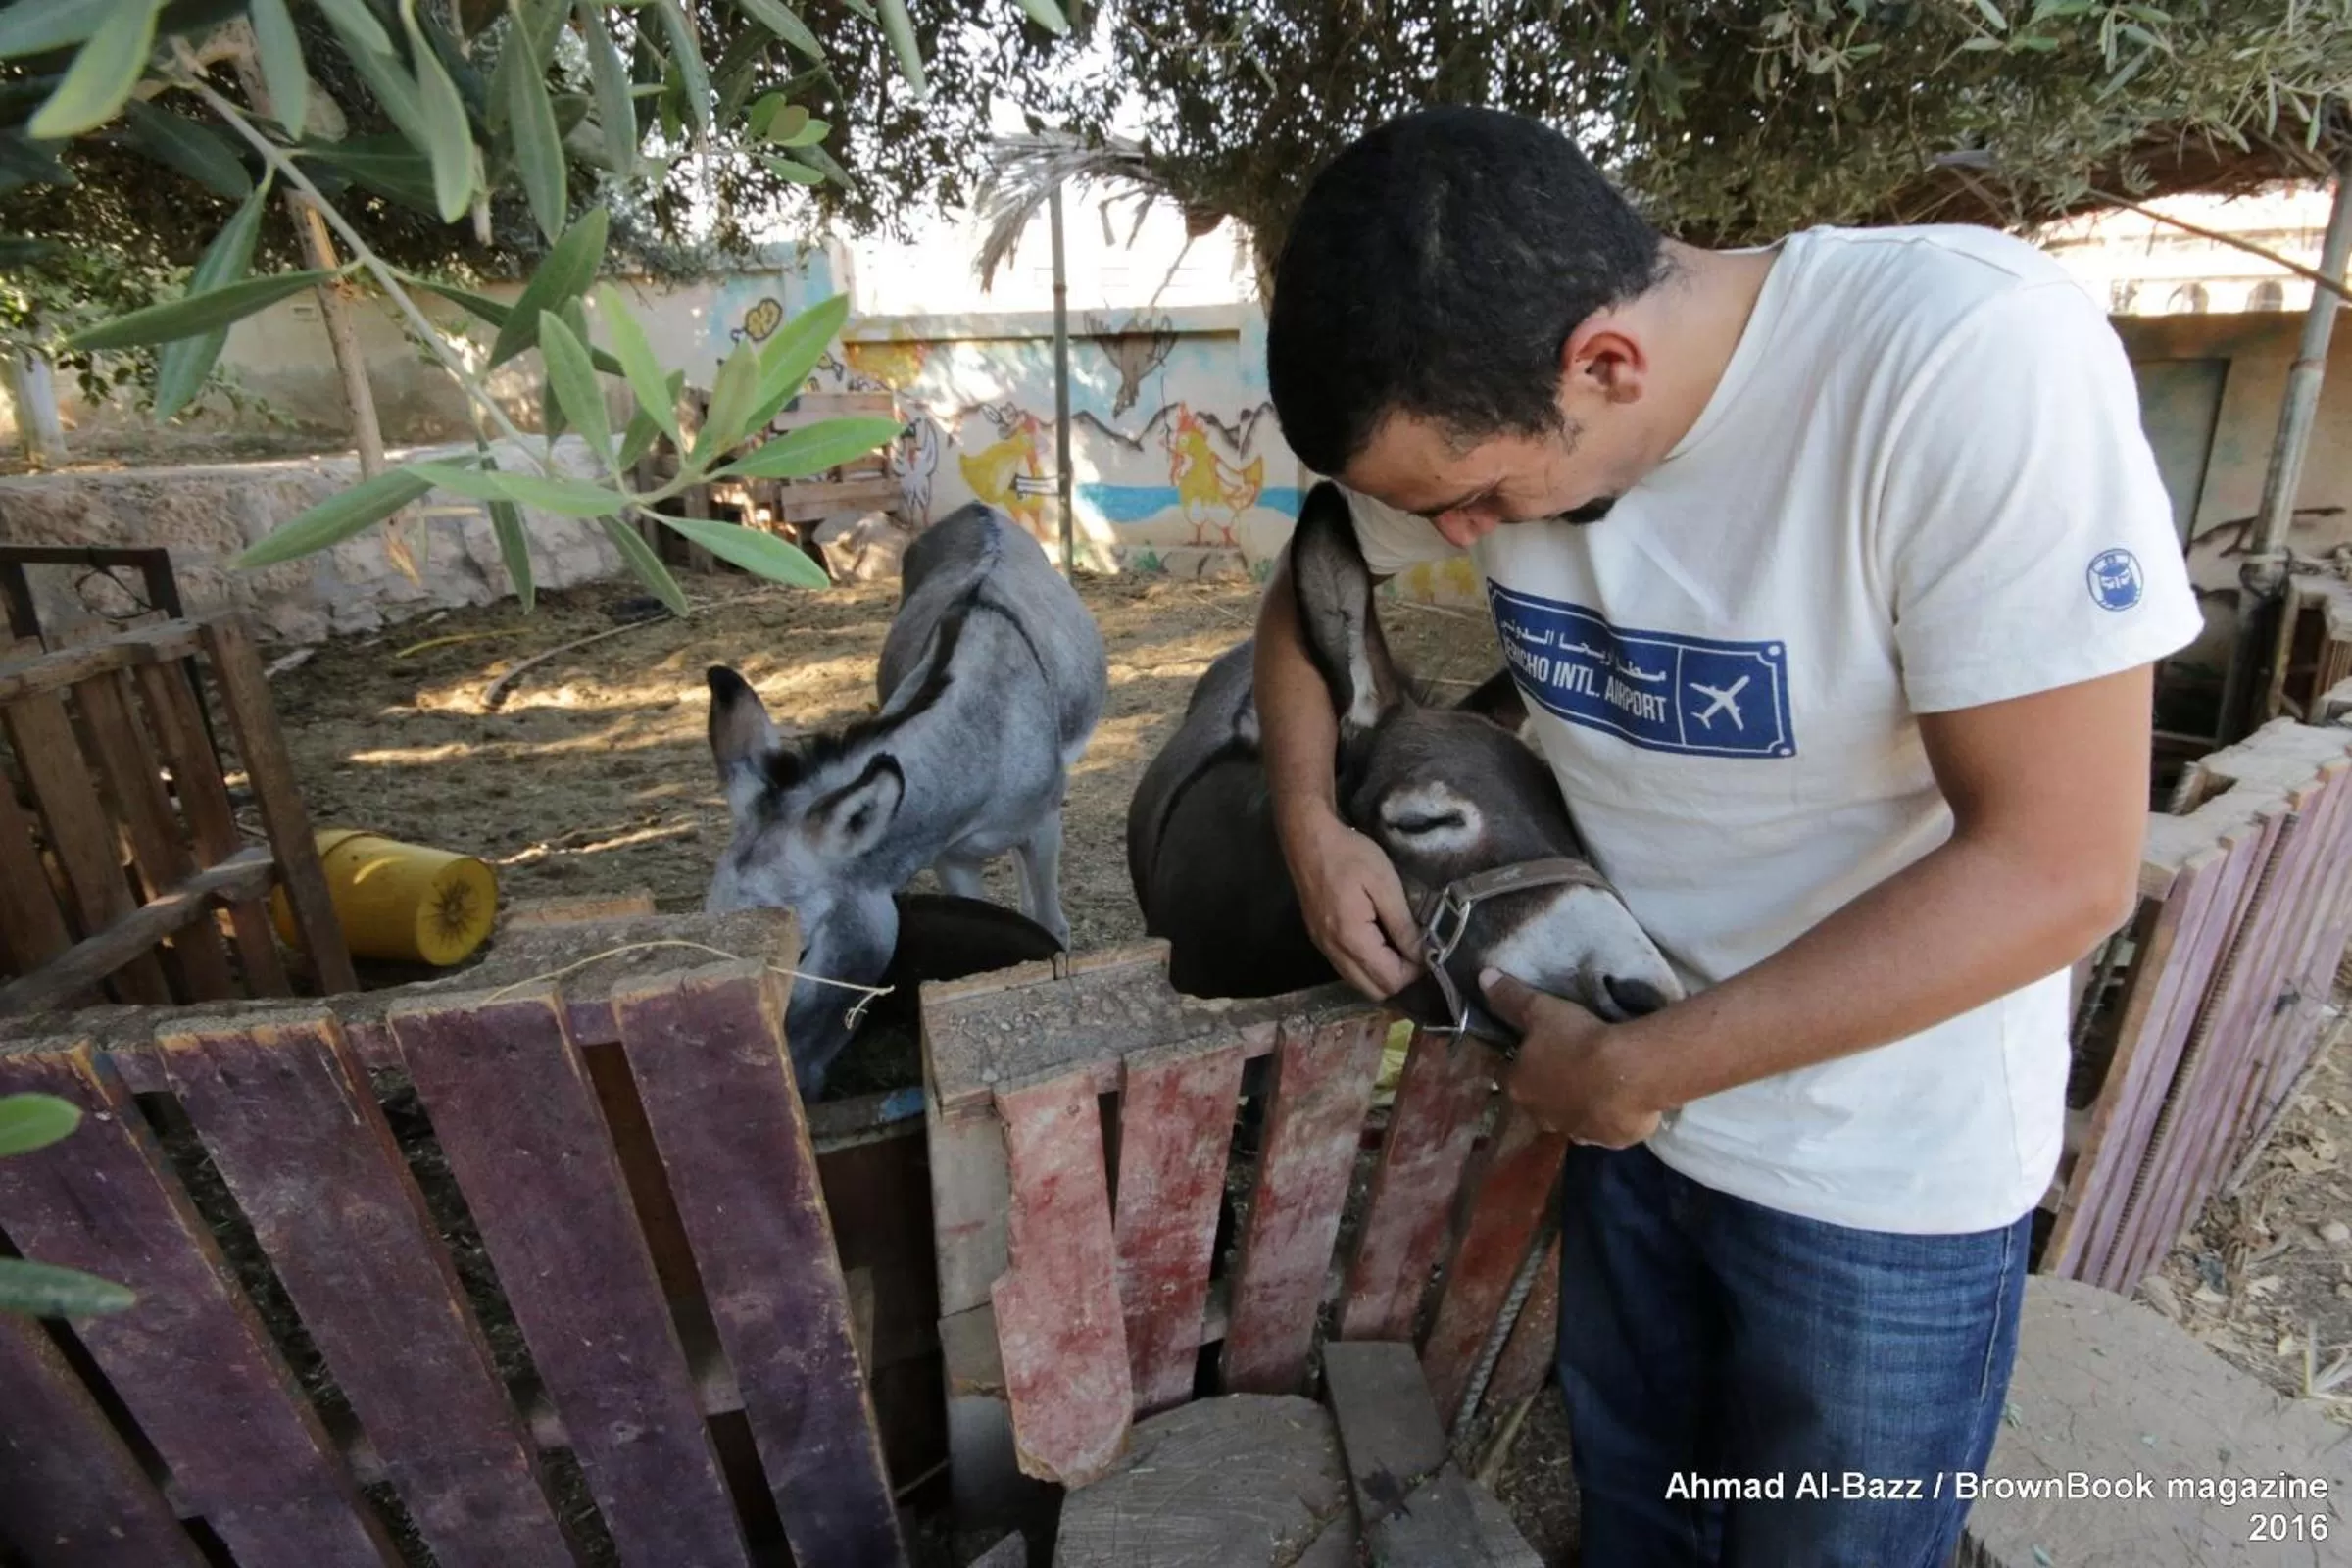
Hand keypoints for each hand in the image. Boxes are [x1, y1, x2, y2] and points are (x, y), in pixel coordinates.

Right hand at [1280, 805, 1420, 998]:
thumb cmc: (1349, 855)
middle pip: (1374, 991)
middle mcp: (1334, 950)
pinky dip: (1366, 964)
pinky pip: (1347, 968)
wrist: (1308, 838)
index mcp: (1351, 938)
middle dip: (1399, 977)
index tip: (1428, 948)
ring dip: (1382, 973)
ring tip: (1398, 945)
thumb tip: (1421, 954)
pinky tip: (1378, 940)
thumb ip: (1403, 925)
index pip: (1390, 980)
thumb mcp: (1385, 884)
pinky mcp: (1319, 940)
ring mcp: (1323, 947)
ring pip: (1359, 982)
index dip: (1414, 971)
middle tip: (1414, 950)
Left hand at [1480, 969, 1661, 1148]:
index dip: (1519, 1062)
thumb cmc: (1576, 1040)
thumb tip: (1483, 977)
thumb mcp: (1540, 1010)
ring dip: (1577, 1104)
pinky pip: (1603, 1127)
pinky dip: (1607, 1115)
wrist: (1629, 1074)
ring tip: (1595, 1081)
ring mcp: (1576, 1132)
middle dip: (1548, 1087)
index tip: (1534, 1050)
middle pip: (1538, 1101)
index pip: (1508, 1076)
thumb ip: (1510, 997)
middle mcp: (1541, 1116)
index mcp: (1518, 1087)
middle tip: (1567, 1064)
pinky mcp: (1609, 1141)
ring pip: (1570, 1117)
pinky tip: (1620, 1098)